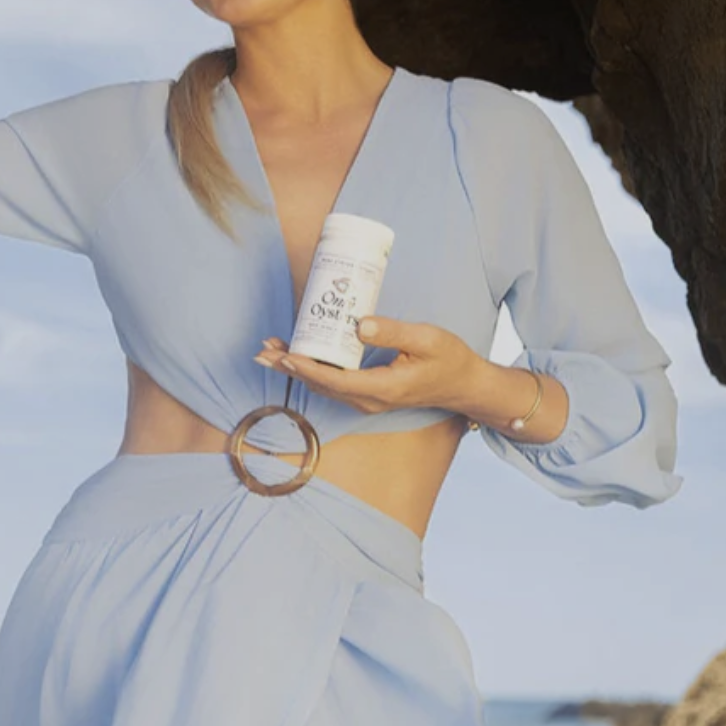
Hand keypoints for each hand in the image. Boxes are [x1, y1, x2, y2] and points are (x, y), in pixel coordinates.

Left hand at [253, 316, 484, 414]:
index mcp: (383, 388)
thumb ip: (392, 332)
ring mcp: (368, 400)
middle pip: (321, 385)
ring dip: (296, 369)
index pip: (336, 379)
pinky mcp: (368, 393)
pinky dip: (311, 370)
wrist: (464, 385)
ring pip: (324, 386)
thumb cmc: (449, 359)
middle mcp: (370, 400)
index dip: (307, 367)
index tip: (285, 355)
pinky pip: (333, 384)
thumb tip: (358, 324)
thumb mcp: (426, 338)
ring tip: (269, 352)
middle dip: (290, 368)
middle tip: (262, 352)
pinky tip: (297, 357)